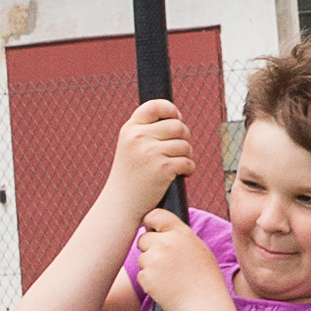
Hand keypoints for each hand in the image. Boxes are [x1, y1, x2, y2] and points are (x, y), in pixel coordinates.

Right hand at [101, 94, 199, 213]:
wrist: (121, 204)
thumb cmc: (130, 176)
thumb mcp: (130, 146)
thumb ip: (147, 130)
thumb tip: (176, 117)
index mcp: (130, 128)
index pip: (156, 106)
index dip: (172, 110)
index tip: (176, 119)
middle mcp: (138, 137)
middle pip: (177, 125)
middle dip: (184, 137)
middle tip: (180, 150)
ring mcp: (150, 152)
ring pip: (185, 144)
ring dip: (187, 155)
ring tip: (178, 164)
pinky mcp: (163, 168)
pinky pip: (188, 162)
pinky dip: (189, 169)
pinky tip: (181, 175)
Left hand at [129, 203, 226, 310]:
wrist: (203, 305)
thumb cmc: (206, 281)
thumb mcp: (199, 251)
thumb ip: (180, 239)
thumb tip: (162, 233)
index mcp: (181, 233)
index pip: (156, 215)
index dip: (150, 221)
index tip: (150, 227)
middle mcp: (165, 243)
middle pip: (143, 239)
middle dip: (149, 249)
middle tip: (163, 263)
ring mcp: (154, 259)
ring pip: (142, 258)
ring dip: (150, 267)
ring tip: (170, 279)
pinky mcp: (146, 276)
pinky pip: (142, 275)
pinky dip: (150, 282)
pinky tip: (166, 288)